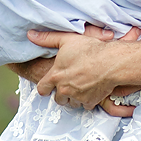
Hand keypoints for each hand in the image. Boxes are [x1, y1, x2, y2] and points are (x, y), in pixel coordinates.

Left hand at [26, 24, 140, 112]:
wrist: (110, 62)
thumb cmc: (89, 50)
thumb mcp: (66, 40)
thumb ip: (47, 39)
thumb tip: (30, 35)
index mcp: (55, 76)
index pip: (42, 89)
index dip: (44, 88)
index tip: (49, 86)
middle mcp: (64, 89)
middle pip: (57, 99)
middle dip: (61, 93)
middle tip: (69, 84)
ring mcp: (77, 97)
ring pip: (71, 103)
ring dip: (74, 98)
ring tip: (80, 87)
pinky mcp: (90, 102)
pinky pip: (86, 105)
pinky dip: (88, 100)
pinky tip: (91, 90)